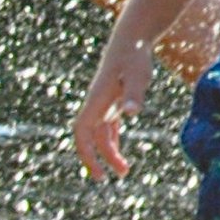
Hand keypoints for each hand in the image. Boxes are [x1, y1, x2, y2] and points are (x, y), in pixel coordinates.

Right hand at [72, 44, 149, 179]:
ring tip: (124, 172)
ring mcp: (103, 103)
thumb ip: (133, 94)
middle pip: (90, 138)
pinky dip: (111, 142)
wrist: (133, 39)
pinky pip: (107, 127)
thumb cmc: (135, 57)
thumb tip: (130, 112)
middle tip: (108, 179)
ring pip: (100, 135)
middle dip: (96, 159)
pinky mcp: (112, 101)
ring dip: (108, 153)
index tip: (96, 170)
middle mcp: (96, 104)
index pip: (82, 132)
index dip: (85, 152)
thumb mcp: (137, 76)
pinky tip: (119, 155)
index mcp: (97, 101)